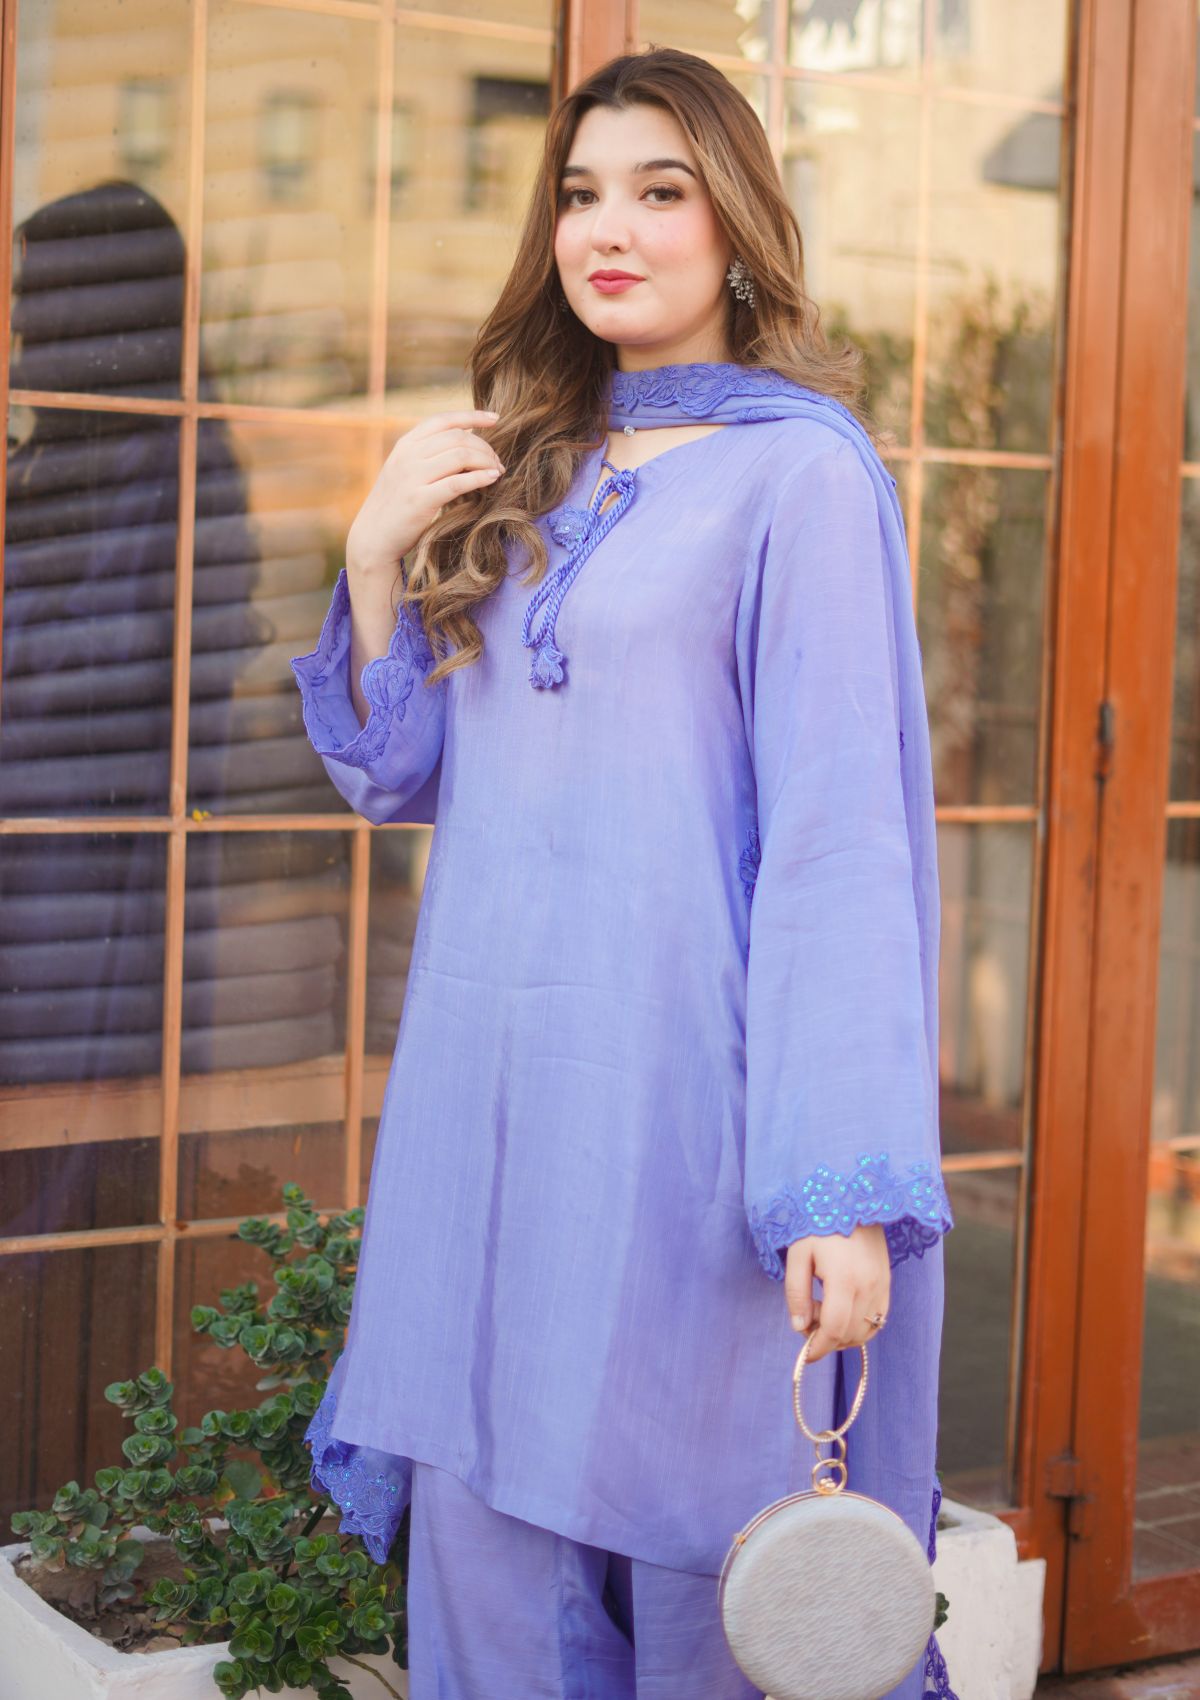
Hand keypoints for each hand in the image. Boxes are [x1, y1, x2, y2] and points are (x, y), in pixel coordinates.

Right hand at [346, 408, 505, 579]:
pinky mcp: (420, 500)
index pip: (443, 420)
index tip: (496, 418)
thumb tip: (466, 438)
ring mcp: (412, 477)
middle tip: (498, 462)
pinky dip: (480, 478)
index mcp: (406, 445)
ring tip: (497, 471)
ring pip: (460, 456)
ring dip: (486, 461)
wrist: (374, 537)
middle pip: (458, 438)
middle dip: (485, 447)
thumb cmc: (397, 505)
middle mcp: (408, 456)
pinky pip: (458, 482)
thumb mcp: (406, 470)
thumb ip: (428, 454)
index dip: (473, 415)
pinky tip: (492, 479)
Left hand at [784, 1225, 890, 1364]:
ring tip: (824, 1309)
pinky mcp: (887, 1283)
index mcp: (844, 1279)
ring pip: (866, 1331)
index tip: (805, 1355)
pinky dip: (860, 1326)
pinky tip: (842, 1310)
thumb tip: (800, 1326)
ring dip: (844, 1334)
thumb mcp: (798, 1255)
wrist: (852, 1200)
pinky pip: (878, 1320)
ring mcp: (882, 1286)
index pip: (834, 1330)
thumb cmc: (819, 1225)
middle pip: (850, 1335)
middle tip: (809, 1317)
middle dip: (827, 1339)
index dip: (819, 1348)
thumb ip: (796, 1293)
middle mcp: (869, 1287)